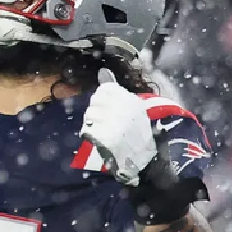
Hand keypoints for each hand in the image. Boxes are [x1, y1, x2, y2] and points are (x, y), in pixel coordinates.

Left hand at [79, 70, 158, 186]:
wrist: (145, 160)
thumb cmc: (137, 134)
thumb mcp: (132, 109)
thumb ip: (115, 90)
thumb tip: (102, 71)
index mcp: (132, 101)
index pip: (105, 89)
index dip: (102, 99)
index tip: (107, 108)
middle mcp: (124, 109)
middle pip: (95, 100)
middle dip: (96, 111)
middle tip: (104, 122)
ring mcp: (115, 124)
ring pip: (89, 114)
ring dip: (91, 123)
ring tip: (102, 131)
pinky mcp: (105, 138)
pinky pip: (86, 129)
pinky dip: (89, 135)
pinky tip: (98, 140)